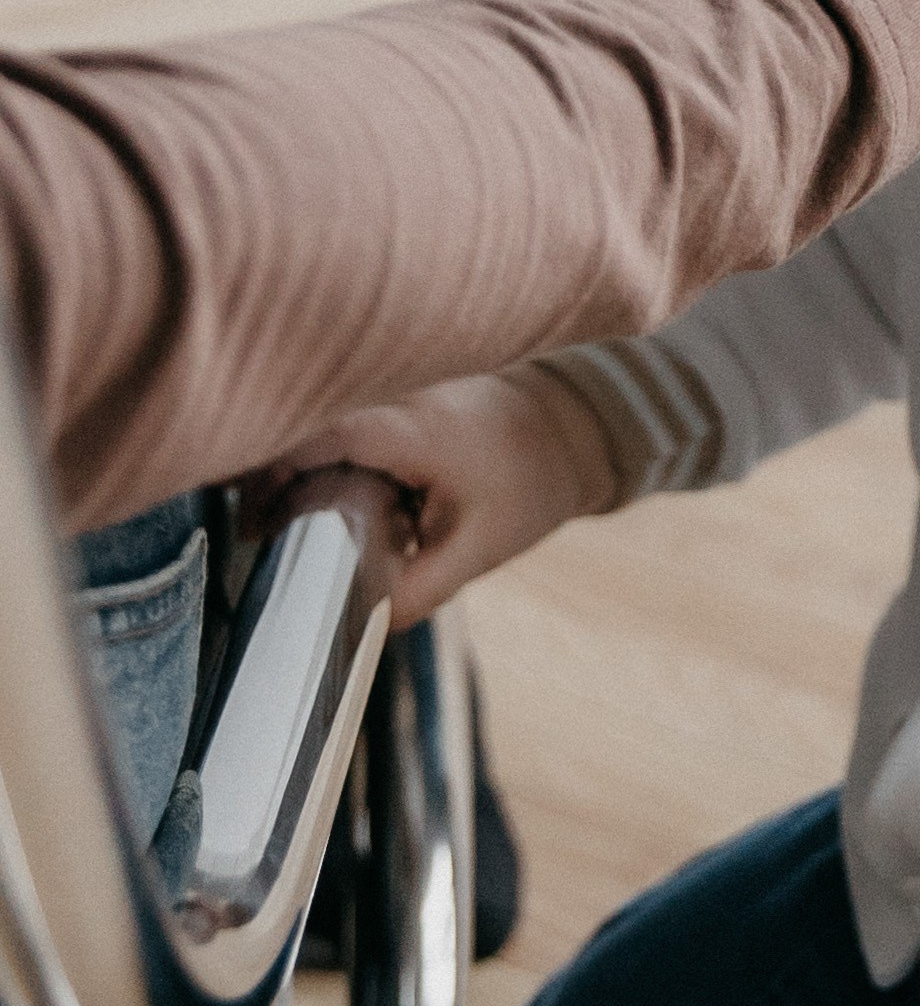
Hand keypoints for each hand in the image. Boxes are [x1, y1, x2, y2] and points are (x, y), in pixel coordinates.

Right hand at [246, 368, 616, 629]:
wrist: (576, 427)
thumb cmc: (532, 484)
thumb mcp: (479, 548)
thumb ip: (419, 590)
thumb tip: (363, 626)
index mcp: (413, 427)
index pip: (315, 433)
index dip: (270, 474)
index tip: (256, 524)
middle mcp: (398, 390)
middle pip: (302, 419)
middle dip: (270, 471)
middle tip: (263, 527)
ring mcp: (397, 379)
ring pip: (318, 414)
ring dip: (296, 459)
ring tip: (290, 514)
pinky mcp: (397, 382)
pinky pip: (342, 410)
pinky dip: (324, 446)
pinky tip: (330, 488)